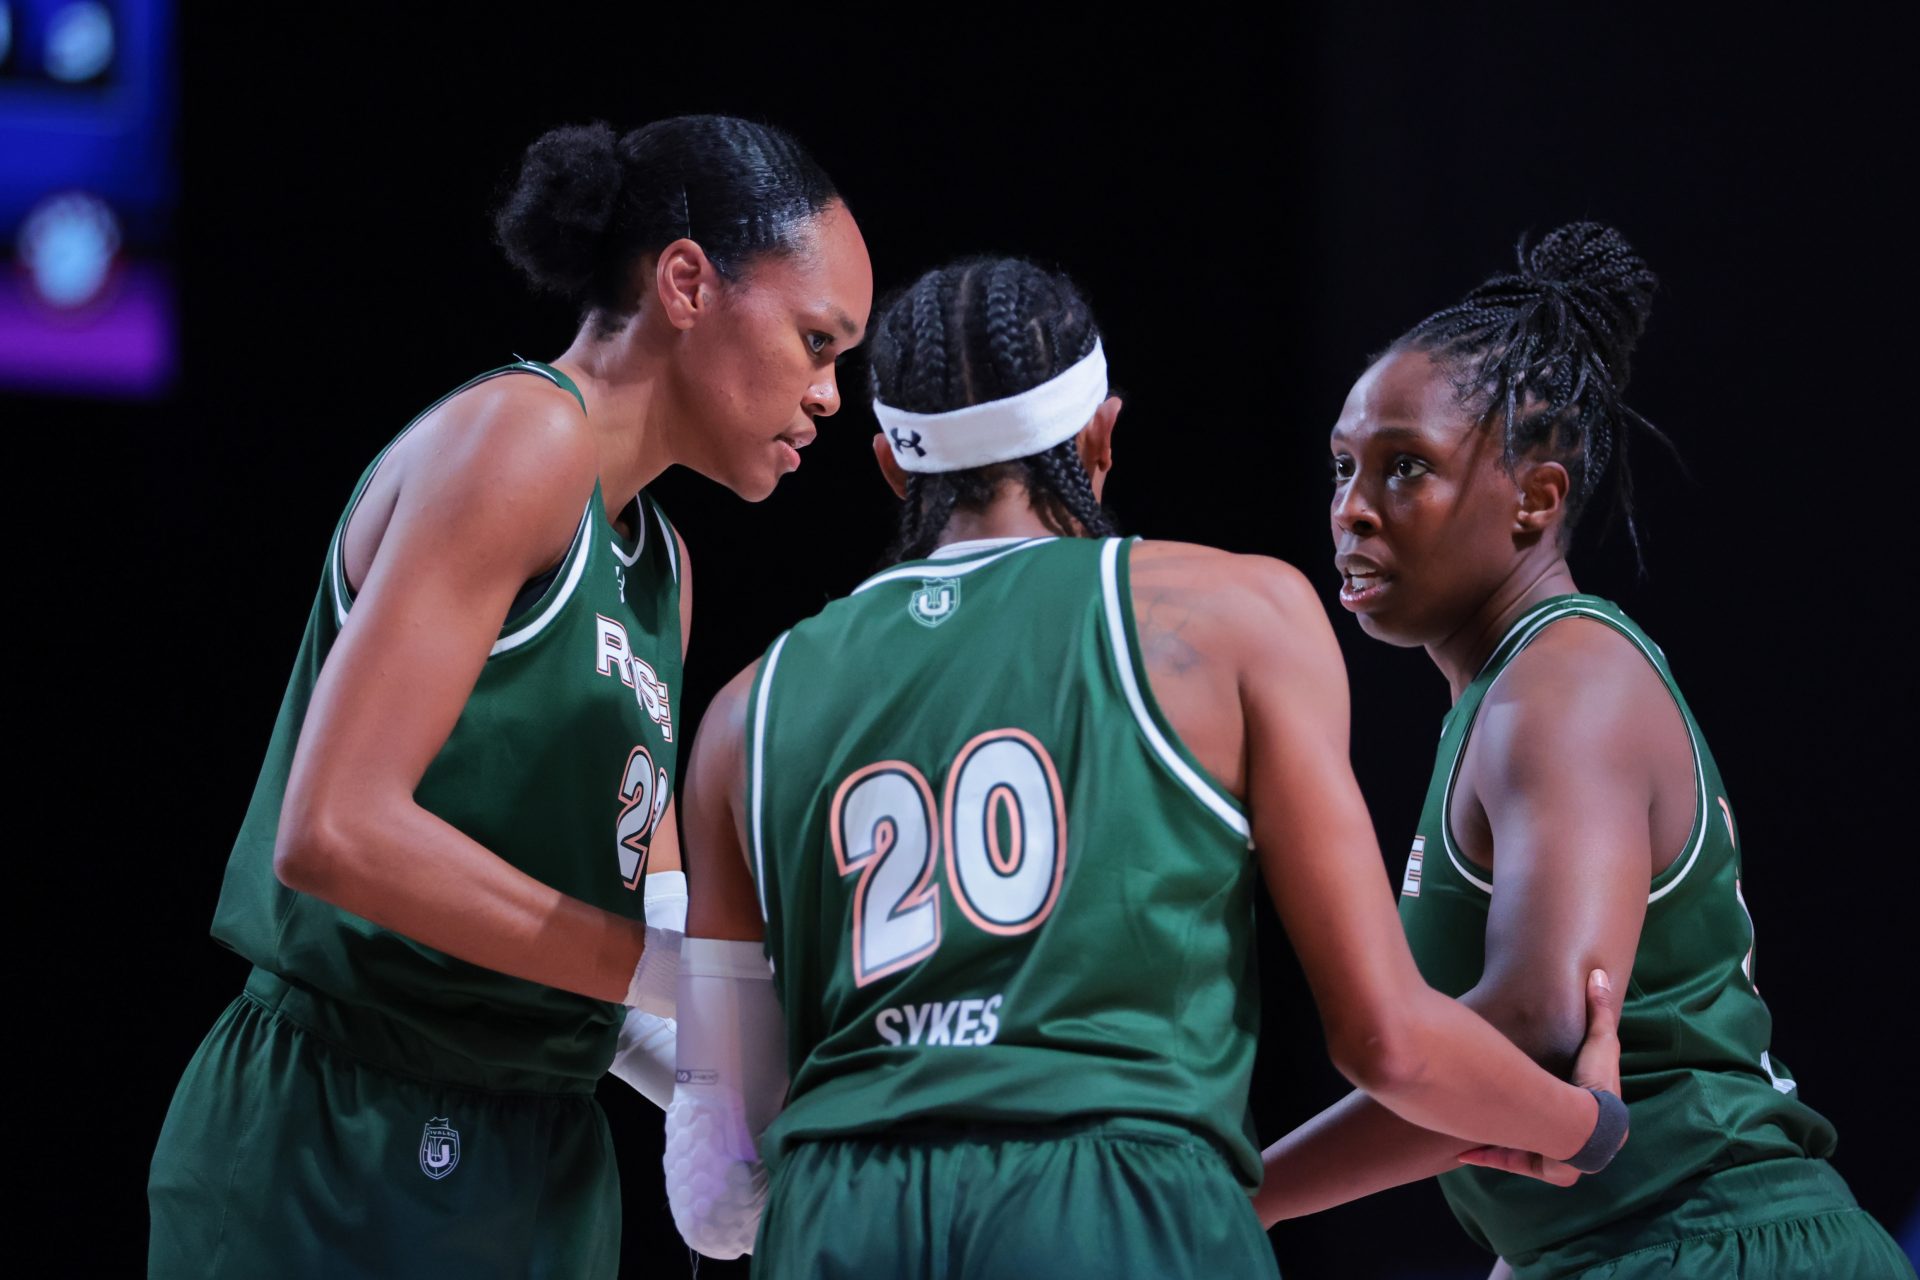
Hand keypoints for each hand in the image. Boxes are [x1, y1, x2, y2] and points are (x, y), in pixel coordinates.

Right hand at [1456, 968, 1623, 1185]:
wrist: (1587, 1124)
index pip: (1582, 1108)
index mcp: (1598, 1114)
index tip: (1548, 1088)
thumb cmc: (1593, 1084)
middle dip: (1536, 1128)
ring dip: (1506, 1142)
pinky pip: (1506, 1160)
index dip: (1566, 1096)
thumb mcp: (1599, 1041)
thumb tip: (1599, 974)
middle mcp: (1578, 1138)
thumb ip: (1597, 1010)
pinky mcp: (1535, 1164)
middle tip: (1513, 1110)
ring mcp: (1557, 1156)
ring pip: (1527, 1150)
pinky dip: (1487, 1155)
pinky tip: (1465, 1152)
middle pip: (1554, 1134)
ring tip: (1481, 1128)